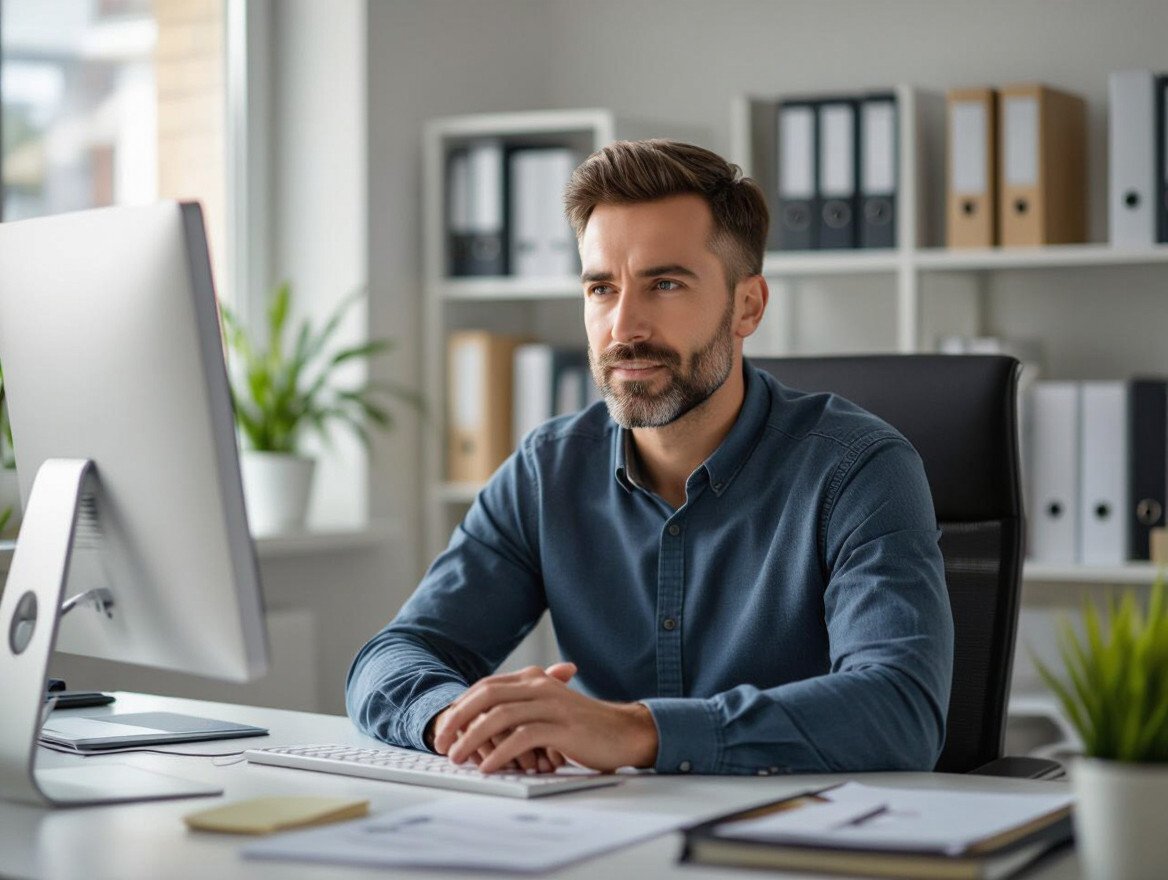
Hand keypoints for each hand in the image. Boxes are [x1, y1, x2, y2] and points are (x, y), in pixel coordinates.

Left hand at [433, 663, 658, 773]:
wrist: (625, 731)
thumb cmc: (584, 726)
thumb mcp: (549, 708)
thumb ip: (521, 708)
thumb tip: (483, 723)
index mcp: (534, 679)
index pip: (486, 687)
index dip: (461, 707)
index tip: (444, 729)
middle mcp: (539, 686)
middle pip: (486, 696)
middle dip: (458, 719)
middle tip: (440, 742)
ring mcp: (551, 705)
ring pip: (499, 716)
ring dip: (472, 738)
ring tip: (457, 757)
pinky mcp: (562, 727)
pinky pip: (522, 737)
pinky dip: (500, 752)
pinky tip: (488, 767)